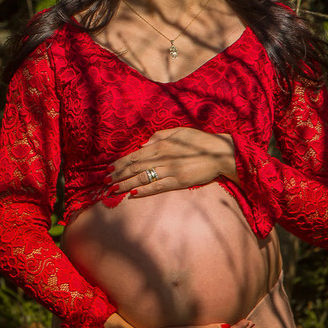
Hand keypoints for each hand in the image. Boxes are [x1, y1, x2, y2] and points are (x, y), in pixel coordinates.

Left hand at [109, 128, 237, 197]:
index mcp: (161, 145)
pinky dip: (144, 191)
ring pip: (143, 178)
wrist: (222, 154)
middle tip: (105, 181)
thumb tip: (142, 145)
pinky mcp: (179, 182)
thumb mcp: (179, 132)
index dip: (121, 162)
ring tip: (113, 189)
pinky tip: (132, 195)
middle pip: (135, 167)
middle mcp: (163, 157)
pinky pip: (157, 187)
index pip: (135, 155)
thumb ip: (159, 137)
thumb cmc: (200, 141)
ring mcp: (170, 171)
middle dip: (119, 174)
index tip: (109, 168)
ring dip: (126, 184)